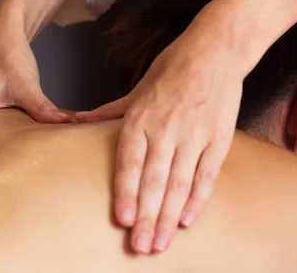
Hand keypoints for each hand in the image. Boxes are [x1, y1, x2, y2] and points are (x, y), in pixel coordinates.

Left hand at [77, 36, 241, 252]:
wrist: (215, 51)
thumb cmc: (172, 69)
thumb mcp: (137, 88)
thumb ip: (109, 111)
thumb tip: (78, 120)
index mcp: (141, 117)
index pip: (130, 162)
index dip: (126, 192)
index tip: (123, 220)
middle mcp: (166, 129)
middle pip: (154, 180)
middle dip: (147, 216)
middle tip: (140, 246)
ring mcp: (194, 135)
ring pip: (180, 183)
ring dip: (169, 216)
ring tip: (161, 243)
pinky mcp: (218, 138)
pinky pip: (207, 174)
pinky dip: (198, 199)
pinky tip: (189, 221)